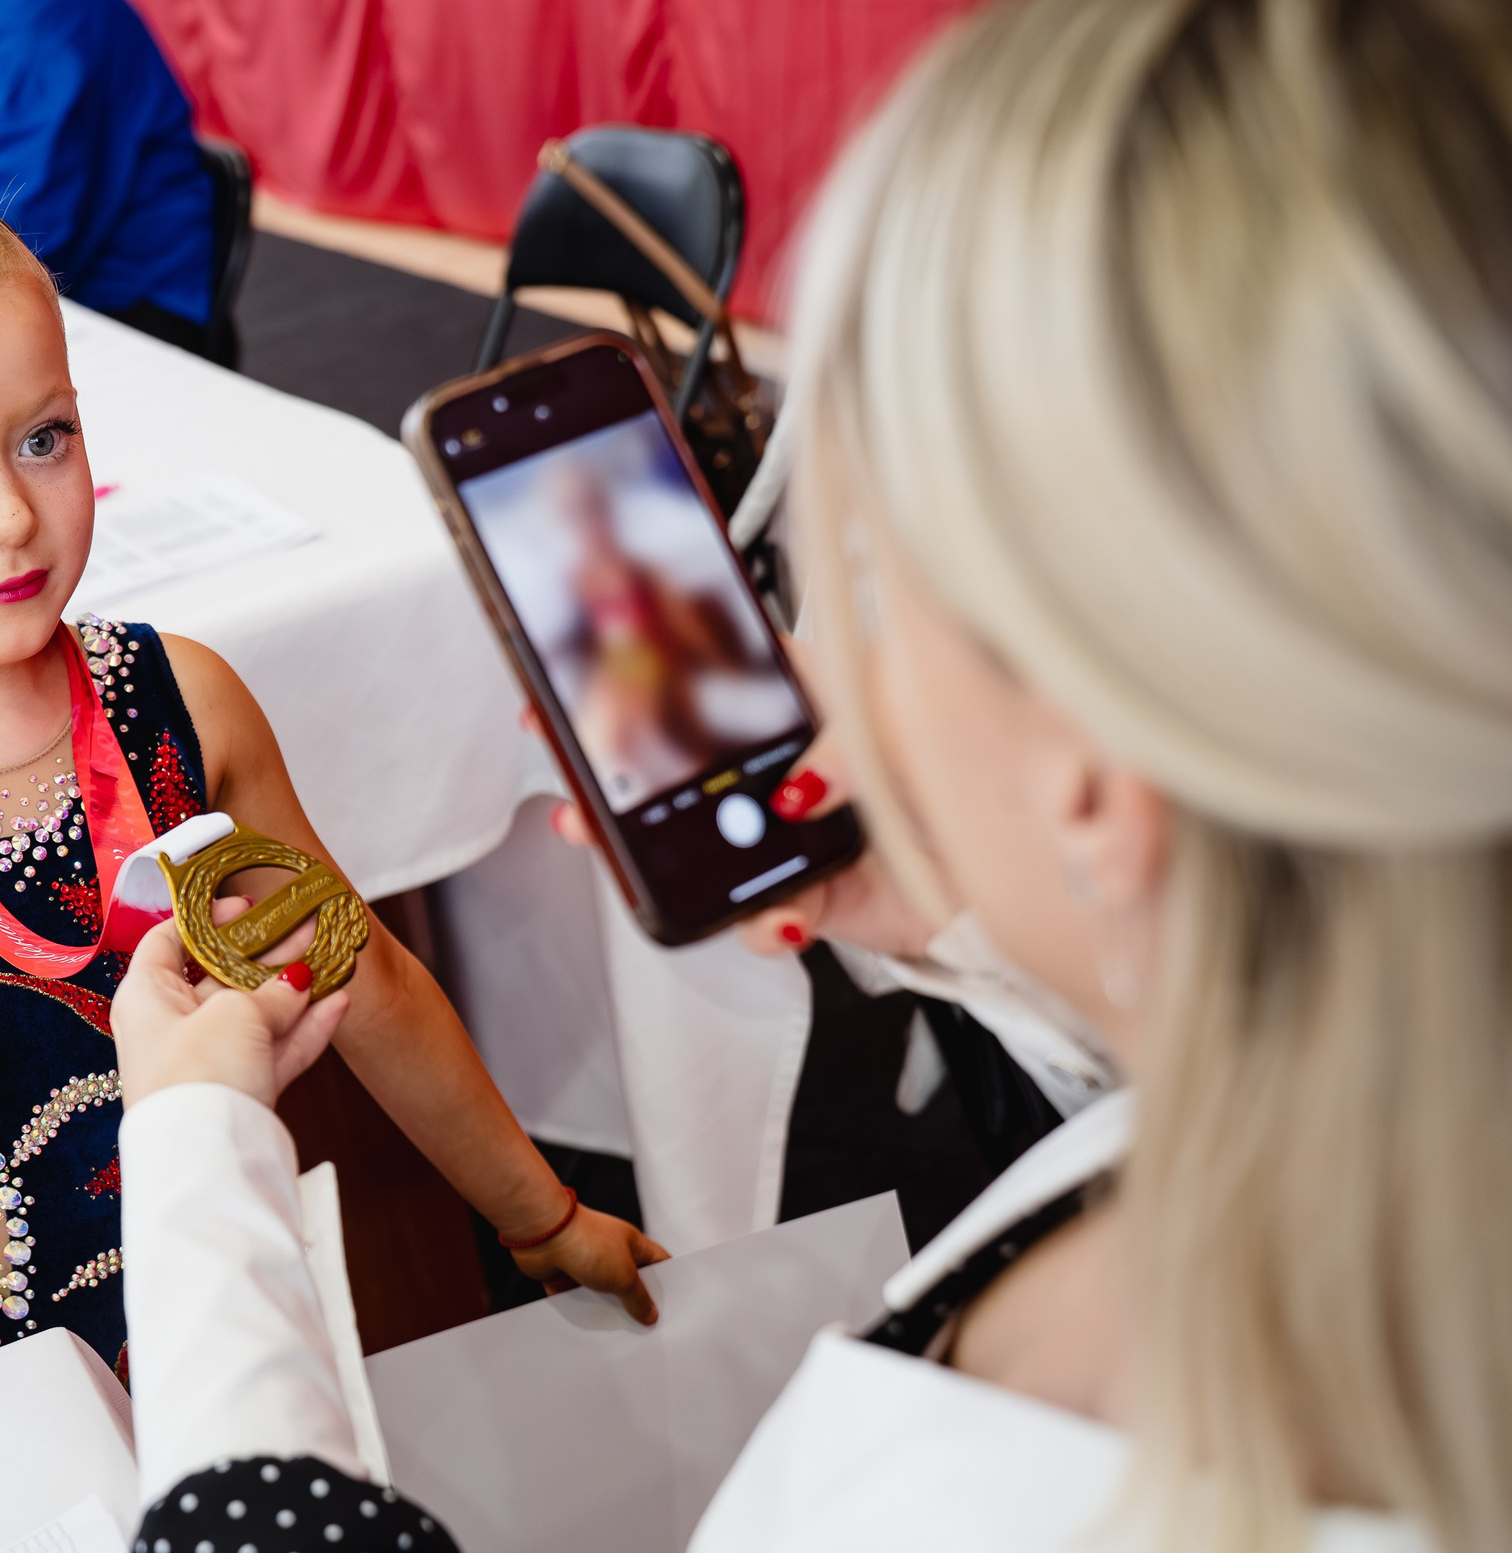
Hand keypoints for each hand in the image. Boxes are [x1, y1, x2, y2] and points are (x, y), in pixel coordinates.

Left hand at [114, 900, 349, 1109]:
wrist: (208, 1160)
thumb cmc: (199, 1073)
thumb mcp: (235, 1013)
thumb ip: (270, 992)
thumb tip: (297, 981)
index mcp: (146, 997)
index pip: (168, 942)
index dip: (206, 918)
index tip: (246, 904)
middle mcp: (172, 1027)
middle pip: (219, 978)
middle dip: (264, 952)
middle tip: (303, 926)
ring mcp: (208, 1062)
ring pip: (255, 1015)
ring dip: (293, 988)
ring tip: (330, 957)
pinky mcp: (240, 1092)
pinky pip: (275, 1051)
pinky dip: (305, 1028)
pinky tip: (339, 1002)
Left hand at [509, 1203, 668, 1324]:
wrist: (542, 1234)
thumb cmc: (585, 1240)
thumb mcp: (624, 1276)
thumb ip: (639, 1298)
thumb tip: (649, 1314)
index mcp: (632, 1244)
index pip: (658, 1263)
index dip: (667, 1283)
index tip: (673, 1307)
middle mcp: (610, 1252)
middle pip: (629, 1282)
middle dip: (634, 1303)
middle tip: (644, 1328)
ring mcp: (586, 1262)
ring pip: (601, 1293)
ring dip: (605, 1309)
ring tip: (618, 1334)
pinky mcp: (565, 1274)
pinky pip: (575, 1298)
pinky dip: (579, 1309)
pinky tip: (588, 1327)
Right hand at [520, 626, 937, 962]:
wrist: (1026, 865)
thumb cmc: (972, 767)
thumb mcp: (904, 728)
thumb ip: (845, 749)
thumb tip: (793, 788)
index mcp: (803, 703)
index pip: (709, 674)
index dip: (641, 672)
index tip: (579, 677)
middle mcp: (785, 769)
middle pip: (681, 769)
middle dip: (617, 781)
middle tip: (572, 784)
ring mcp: (787, 836)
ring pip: (698, 848)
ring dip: (649, 859)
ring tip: (618, 856)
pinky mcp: (807, 898)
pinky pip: (758, 919)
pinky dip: (761, 926)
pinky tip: (780, 921)